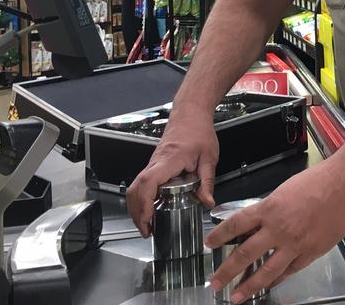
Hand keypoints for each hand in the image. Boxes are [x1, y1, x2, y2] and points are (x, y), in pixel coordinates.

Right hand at [126, 108, 218, 236]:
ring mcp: (152, 163)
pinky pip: (142, 183)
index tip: (147, 220)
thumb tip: (206, 202)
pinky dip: (141, 198)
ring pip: (135, 187)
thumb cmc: (199, 130)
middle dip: (136, 212)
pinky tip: (151, 209)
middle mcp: (156, 162)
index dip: (143, 203)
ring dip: (137, 207)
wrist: (191, 113)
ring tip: (147, 225)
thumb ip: (207, 181)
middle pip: (135, 189)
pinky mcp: (154, 164)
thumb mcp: (209, 157)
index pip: (147, 183)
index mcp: (169, 160)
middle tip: (147, 230)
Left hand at [206, 159, 344, 302]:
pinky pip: (289, 271)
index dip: (220, 235)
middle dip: (227, 271)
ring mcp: (295, 243)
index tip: (210, 243)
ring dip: (249, 285)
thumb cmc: (318, 181)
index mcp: (270, 207)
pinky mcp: (311, 252)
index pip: (236, 224)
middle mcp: (278, 228)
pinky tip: (268, 285)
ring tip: (236, 296)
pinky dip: (276, 280)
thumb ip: (270, 208)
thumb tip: (257, 223)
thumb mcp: (285, 189)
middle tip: (215, 283)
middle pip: (245, 254)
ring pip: (266, 270)